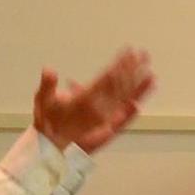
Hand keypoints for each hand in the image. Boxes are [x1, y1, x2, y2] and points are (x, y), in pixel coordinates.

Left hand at [33, 48, 156, 154]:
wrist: (49, 143)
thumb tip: (49, 70)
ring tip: (150, 76)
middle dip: (132, 70)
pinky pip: (120, 122)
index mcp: (87, 93)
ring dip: (137, 88)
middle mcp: (99, 103)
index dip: (119, 64)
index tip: (129, 51)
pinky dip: (128, 115)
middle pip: (119, 84)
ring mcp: (105, 116)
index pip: (108, 75)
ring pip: (124, 100)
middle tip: (143, 55)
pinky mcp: (107, 132)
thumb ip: (48, 85)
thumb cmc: (48, 121)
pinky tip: (137, 105)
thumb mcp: (44, 99)